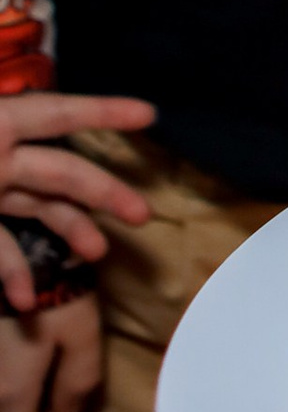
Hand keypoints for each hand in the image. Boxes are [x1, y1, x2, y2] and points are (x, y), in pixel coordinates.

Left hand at [0, 93, 154, 311]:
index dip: (104, 111)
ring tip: (99, 254)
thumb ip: (2, 140)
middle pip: (64, 172)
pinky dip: (16, 272)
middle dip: (107, 192)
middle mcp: (1, 156)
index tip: (149, 114)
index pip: (58, 113)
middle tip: (142, 215)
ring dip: (72, 231)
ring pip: (41, 209)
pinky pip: (2, 246)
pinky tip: (25, 299)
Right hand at [0, 293, 102, 411]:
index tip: (68, 408)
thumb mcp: (80, 333)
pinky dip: (2, 378)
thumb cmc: (50, 284)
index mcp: (7, 396)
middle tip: (52, 393)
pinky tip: (14, 352)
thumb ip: (77, 384)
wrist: (13, 242)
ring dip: (12, 403)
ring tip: (35, 369)